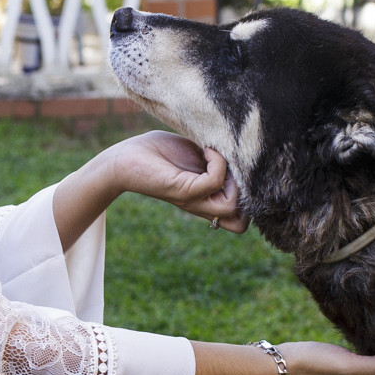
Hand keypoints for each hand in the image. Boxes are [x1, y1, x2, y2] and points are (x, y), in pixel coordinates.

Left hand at [106, 132, 248, 232]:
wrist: (124, 159)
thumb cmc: (158, 153)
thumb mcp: (196, 155)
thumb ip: (218, 158)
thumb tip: (241, 149)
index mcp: (207, 199)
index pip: (240, 218)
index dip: (249, 198)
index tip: (238, 168)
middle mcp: (202, 204)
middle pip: (241, 225)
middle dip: (248, 196)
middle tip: (232, 169)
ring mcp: (192, 200)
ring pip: (232, 209)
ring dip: (235, 178)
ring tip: (218, 156)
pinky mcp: (182, 190)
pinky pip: (214, 182)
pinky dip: (217, 162)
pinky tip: (206, 150)